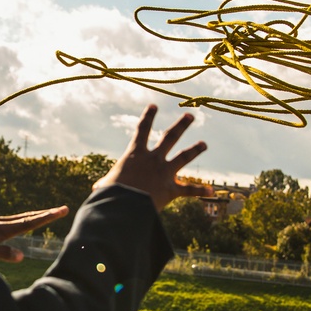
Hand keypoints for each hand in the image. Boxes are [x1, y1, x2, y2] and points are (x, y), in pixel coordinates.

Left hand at [0, 206, 69, 264]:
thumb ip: (3, 254)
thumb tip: (22, 255)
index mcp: (2, 230)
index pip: (30, 222)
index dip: (47, 217)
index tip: (62, 210)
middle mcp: (1, 223)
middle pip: (29, 217)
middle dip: (46, 214)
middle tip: (63, 209)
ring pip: (20, 218)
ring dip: (36, 216)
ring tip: (48, 214)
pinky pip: (12, 221)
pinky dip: (24, 219)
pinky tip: (22, 222)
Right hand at [93, 105, 210, 211]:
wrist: (124, 205)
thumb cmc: (111, 194)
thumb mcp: (104, 185)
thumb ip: (105, 184)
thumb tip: (98, 189)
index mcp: (135, 154)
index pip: (142, 130)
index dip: (147, 117)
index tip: (153, 106)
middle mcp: (153, 159)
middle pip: (169, 137)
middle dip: (181, 126)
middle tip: (190, 116)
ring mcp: (164, 173)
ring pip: (183, 157)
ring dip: (195, 150)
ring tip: (203, 144)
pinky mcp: (171, 189)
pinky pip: (188, 189)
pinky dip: (200, 191)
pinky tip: (212, 191)